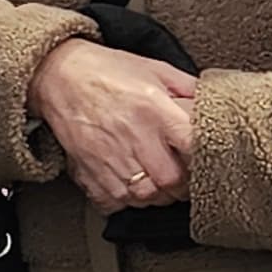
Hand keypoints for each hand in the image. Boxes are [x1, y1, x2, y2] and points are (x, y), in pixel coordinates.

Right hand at [31, 38, 199, 210]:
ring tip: (160, 181)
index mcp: (155, 109)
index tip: (206, 158)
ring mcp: (109, 158)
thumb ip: (189, 89)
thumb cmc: (107, 71)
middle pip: (172, 181)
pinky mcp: (87, 172)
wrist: (56, 75)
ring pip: (146, 197)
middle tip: (184, 176)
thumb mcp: (157, 69)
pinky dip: (127, 201)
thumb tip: (214, 104)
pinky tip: (132, 185)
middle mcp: (134, 136)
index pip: (193, 147)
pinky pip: (115, 202)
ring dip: (158, 195)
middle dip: (184, 184)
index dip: (204, 157)